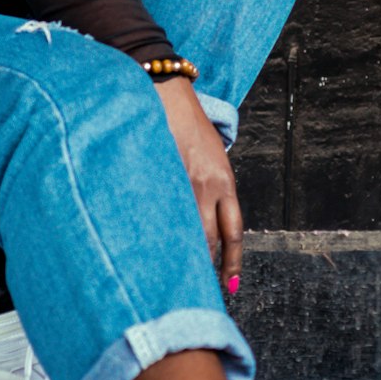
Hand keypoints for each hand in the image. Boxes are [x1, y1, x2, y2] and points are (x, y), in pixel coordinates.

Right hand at [154, 77, 242, 287]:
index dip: (232, 263)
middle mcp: (206, 184)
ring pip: (182, 229)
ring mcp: (179, 180)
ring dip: (178, 252)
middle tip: (195, 287)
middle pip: (207, 239)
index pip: (232, 233)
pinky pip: (158, 211)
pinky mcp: (156, 174)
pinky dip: (155, 230)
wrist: (166, 92)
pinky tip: (147, 243)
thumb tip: (209, 232)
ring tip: (171, 273)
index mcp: (224, 181)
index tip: (230, 286)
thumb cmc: (190, 126)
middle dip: (203, 266)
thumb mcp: (213, 158)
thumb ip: (215, 191)